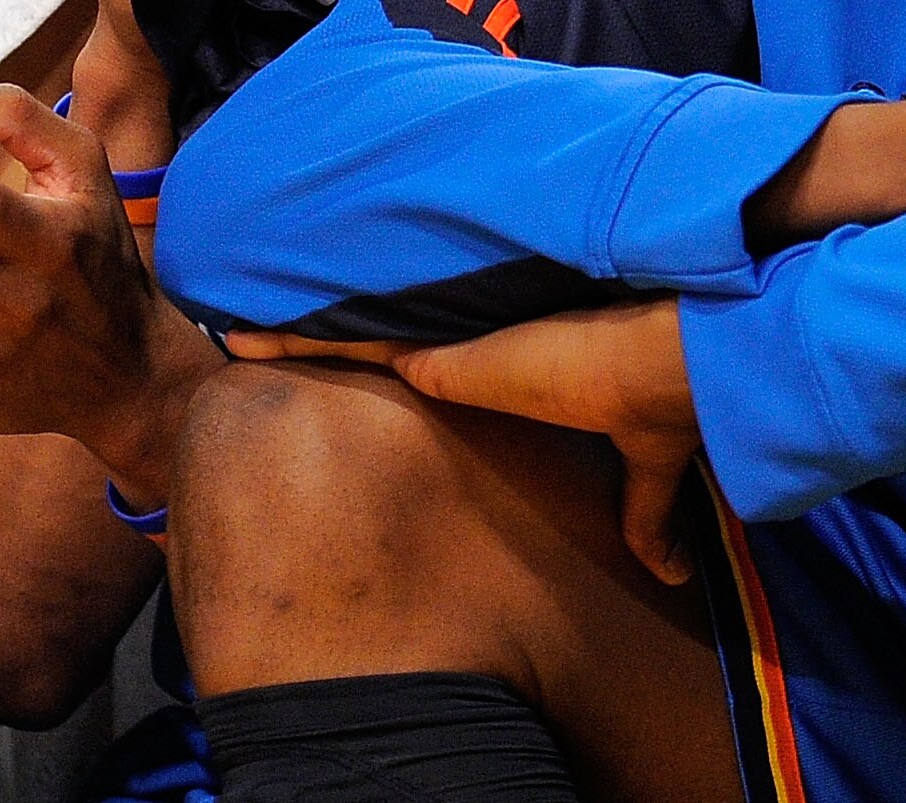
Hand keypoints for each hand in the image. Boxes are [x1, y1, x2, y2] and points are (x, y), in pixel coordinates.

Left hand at [247, 300, 704, 585]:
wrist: (656, 354)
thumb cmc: (647, 393)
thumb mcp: (645, 461)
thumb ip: (644, 514)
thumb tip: (670, 571)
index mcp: (491, 375)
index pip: (423, 363)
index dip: (385, 364)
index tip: (345, 380)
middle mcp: (457, 356)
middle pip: (371, 346)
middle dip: (323, 348)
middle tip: (266, 347)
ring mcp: (438, 349)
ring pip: (344, 341)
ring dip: (294, 343)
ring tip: (235, 335)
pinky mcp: (430, 355)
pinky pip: (342, 344)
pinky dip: (293, 342)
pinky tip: (242, 336)